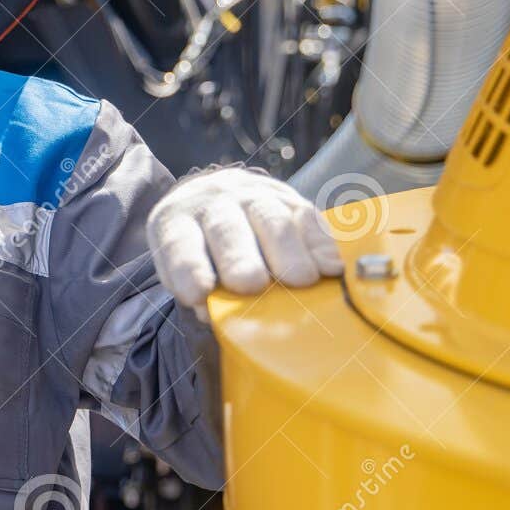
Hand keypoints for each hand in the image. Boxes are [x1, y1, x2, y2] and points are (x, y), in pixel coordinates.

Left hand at [146, 167, 343, 321]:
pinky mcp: (288, 198)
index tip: (200, 293)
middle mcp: (215, 203)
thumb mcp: (180, 268)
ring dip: (288, 250)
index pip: (179, 244)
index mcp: (178, 222)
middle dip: (240, 258)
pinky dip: (321, 243)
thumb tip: (211, 313)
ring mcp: (253, 196)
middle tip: (251, 284)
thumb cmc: (196, 248)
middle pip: (228, 229)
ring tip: (302, 280)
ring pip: (271, 217)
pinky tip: (331, 267)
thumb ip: (193, 291)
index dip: (189, 268)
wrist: (208, 197)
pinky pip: (308, 216)